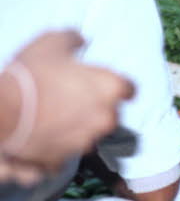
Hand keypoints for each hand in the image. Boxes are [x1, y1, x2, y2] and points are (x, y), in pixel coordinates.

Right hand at [1, 31, 133, 182]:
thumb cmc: (29, 76)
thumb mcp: (51, 42)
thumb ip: (73, 39)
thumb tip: (80, 40)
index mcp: (110, 88)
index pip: (130, 89)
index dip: (117, 87)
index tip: (105, 85)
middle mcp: (105, 118)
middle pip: (110, 114)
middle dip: (97, 108)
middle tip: (73, 99)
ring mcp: (85, 142)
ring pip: (89, 135)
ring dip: (78, 127)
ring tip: (54, 116)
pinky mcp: (62, 160)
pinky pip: (64, 153)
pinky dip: (56, 146)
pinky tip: (42, 134)